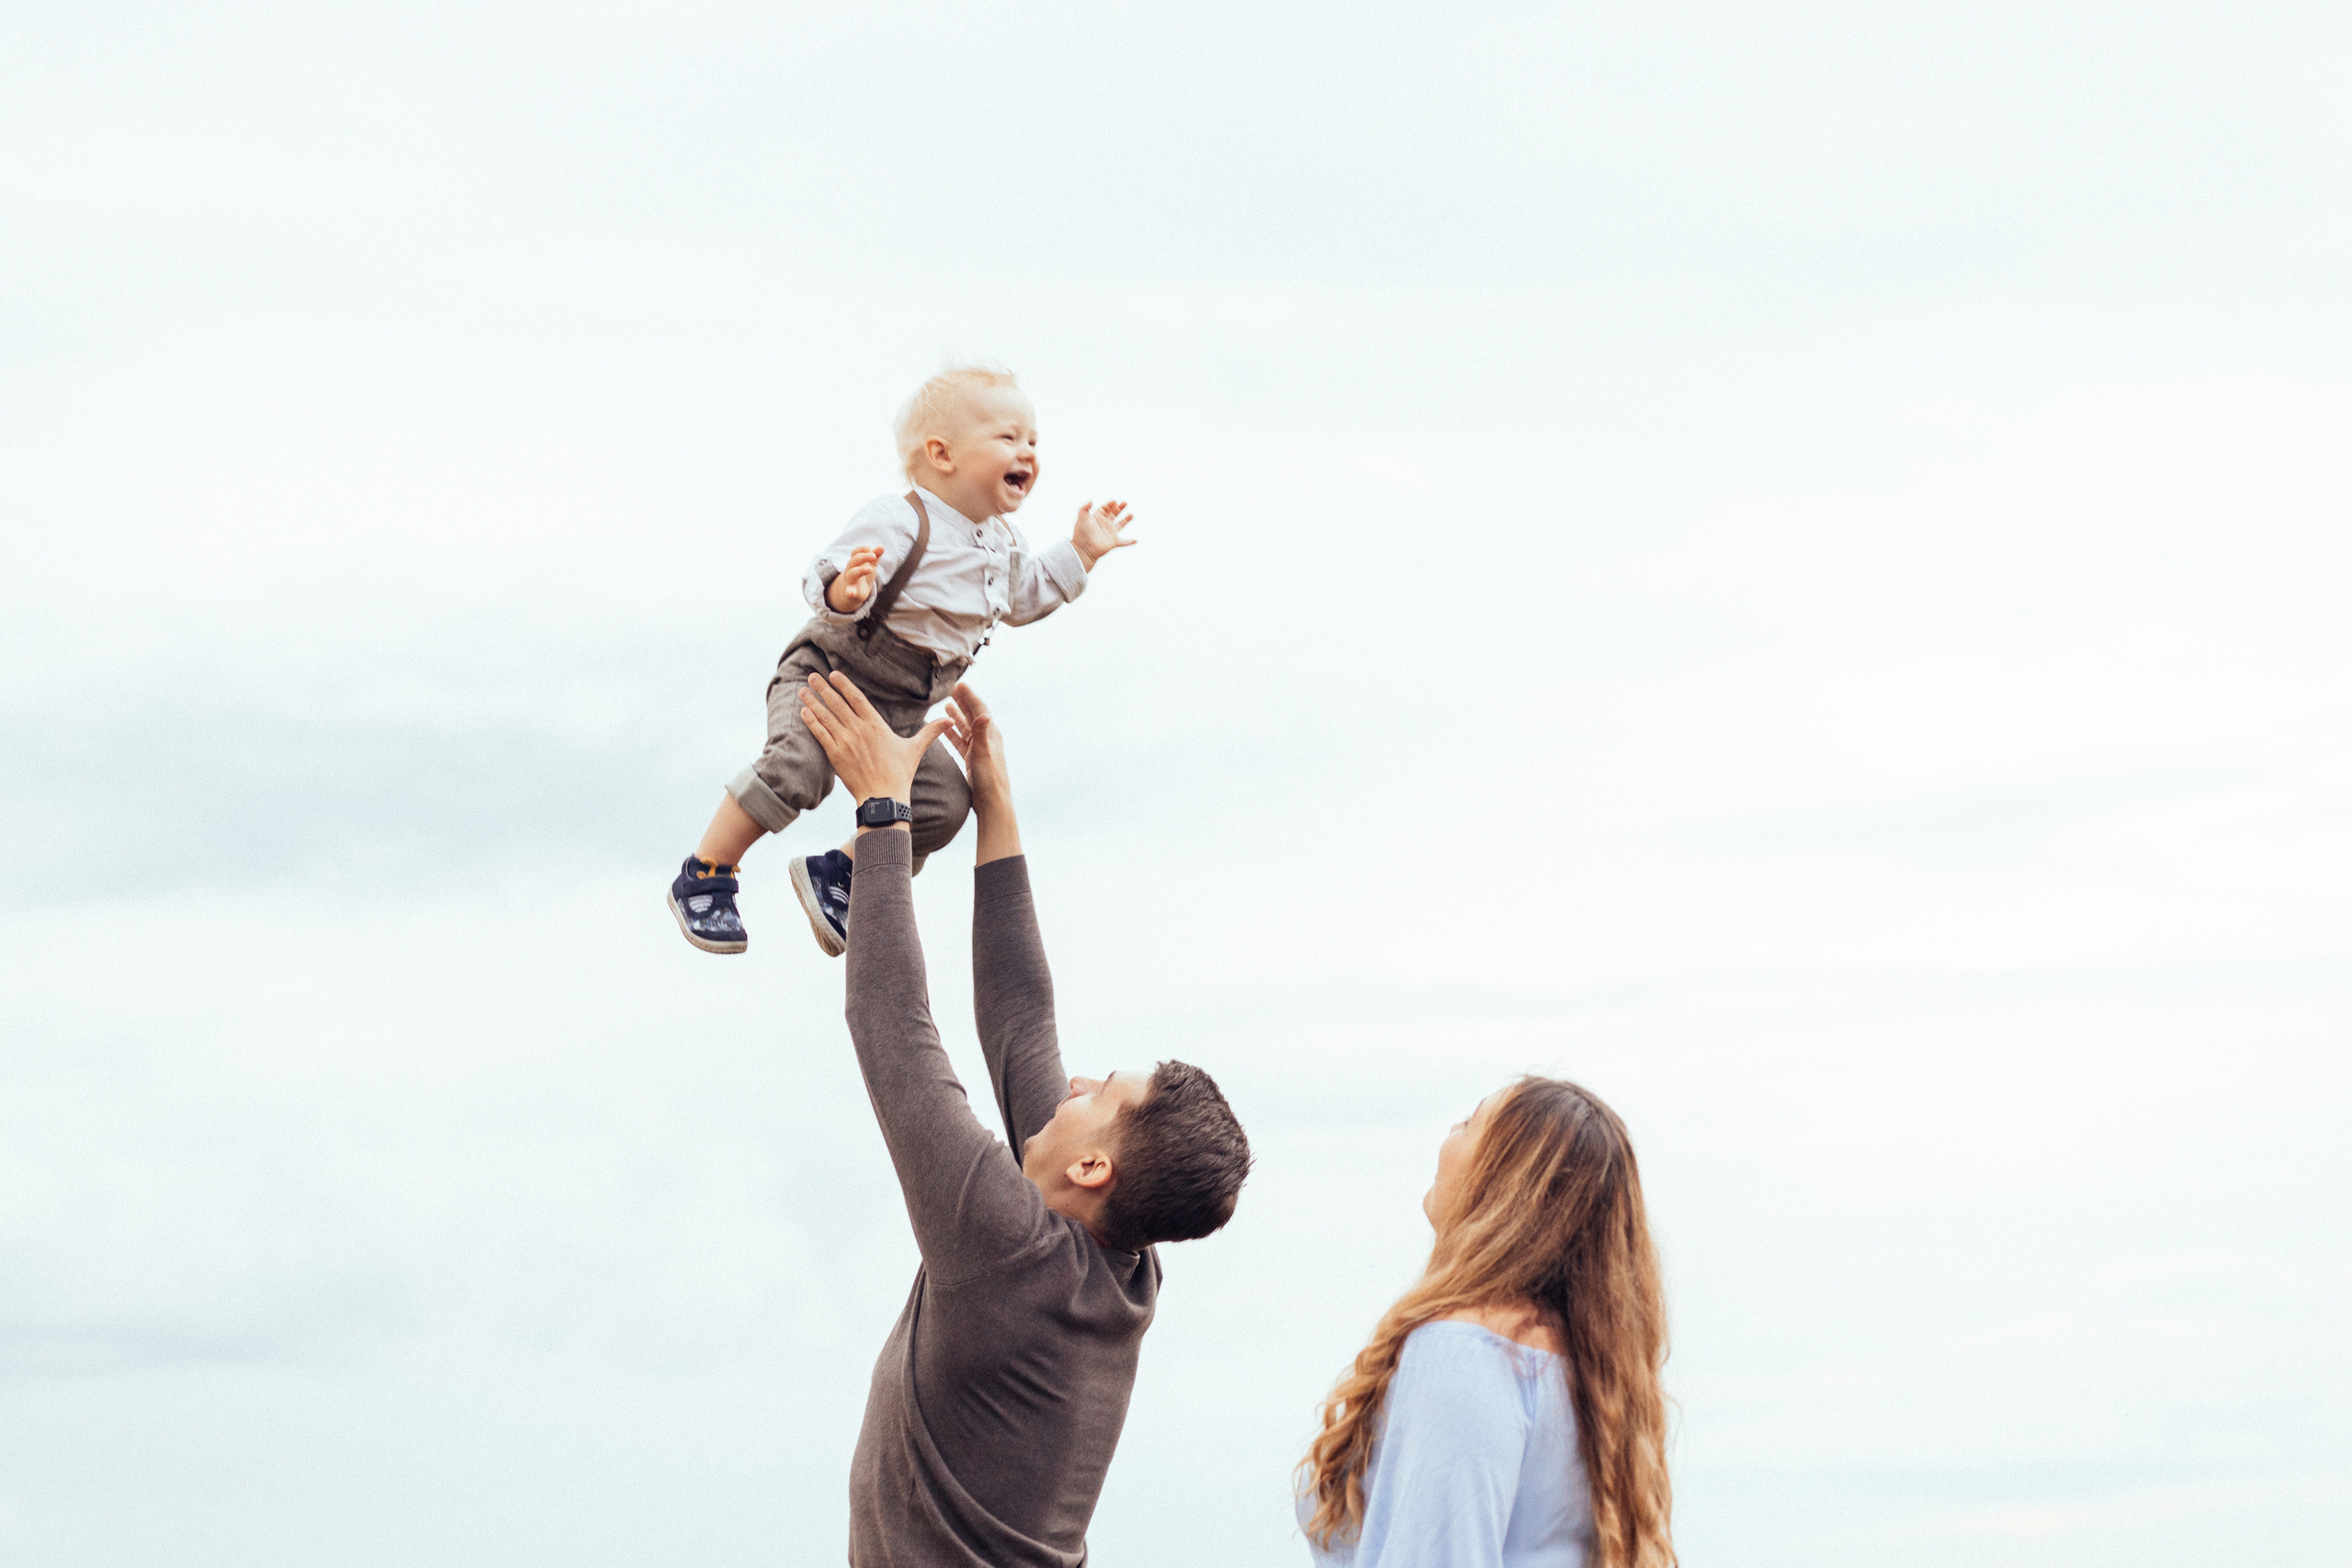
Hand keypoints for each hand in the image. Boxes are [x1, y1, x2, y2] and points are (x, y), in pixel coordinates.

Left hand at [795, 672, 948, 809]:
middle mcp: (859, 730)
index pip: (857, 698)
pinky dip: (811, 722)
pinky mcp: (836, 755)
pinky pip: (821, 734)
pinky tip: (804, 712)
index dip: (844, 685)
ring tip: (804, 689)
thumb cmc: (900, 774)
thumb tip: (950, 721)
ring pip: (826, 716)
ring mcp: (846, 742)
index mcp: (877, 725)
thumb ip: (931, 731)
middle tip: (813, 676)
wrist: (884, 797)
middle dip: (824, 688)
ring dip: (813, 701)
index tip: (833, 674)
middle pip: (838, 703)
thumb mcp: (916, 749)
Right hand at [825, 546, 885, 612]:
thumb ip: (875, 557)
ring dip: (860, 570)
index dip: (860, 550)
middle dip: (863, 557)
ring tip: (869, 569)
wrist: (854, 594)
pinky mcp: (851, 592)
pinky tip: (851, 593)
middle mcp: (850, 570)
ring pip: (852, 574)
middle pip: (853, 561)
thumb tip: (882, 547)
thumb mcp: (870, 566)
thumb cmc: (863, 577)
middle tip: (873, 556)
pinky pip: (848, 591)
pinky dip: (849, 592)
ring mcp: (849, 580)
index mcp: (855, 563)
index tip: (868, 548)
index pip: (855, 553)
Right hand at [944, 683, 1010, 810]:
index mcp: (991, 735)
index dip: (969, 696)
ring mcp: (979, 749)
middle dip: (963, 701)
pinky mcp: (972, 760)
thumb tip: (984, 714)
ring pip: (966, 728)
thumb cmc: (989, 779)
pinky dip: (953, 733)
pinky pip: (961, 742)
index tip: (959, 684)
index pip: (979, 709)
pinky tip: (945, 728)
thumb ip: (980, 733)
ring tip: (946, 704)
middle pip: (972, 715)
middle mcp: (986, 739)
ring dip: (957, 716)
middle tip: (951, 689)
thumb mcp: (983, 754)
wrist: (991, 802)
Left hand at [1070, 501, 1135, 569]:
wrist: (1084, 549)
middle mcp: (1104, 525)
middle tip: (1125, 502)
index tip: (1114, 501)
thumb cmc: (1081, 534)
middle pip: (1113, 514)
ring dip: (1126, 520)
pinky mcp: (1113, 542)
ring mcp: (1109, 534)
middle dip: (1119, 508)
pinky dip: (1129, 542)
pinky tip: (1135, 540)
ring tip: (1131, 514)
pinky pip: (1123, 542)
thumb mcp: (1081, 518)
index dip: (1109, 505)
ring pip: (1120, 525)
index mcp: (1097, 519)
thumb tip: (1091, 501)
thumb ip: (1084, 508)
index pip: (1104, 509)